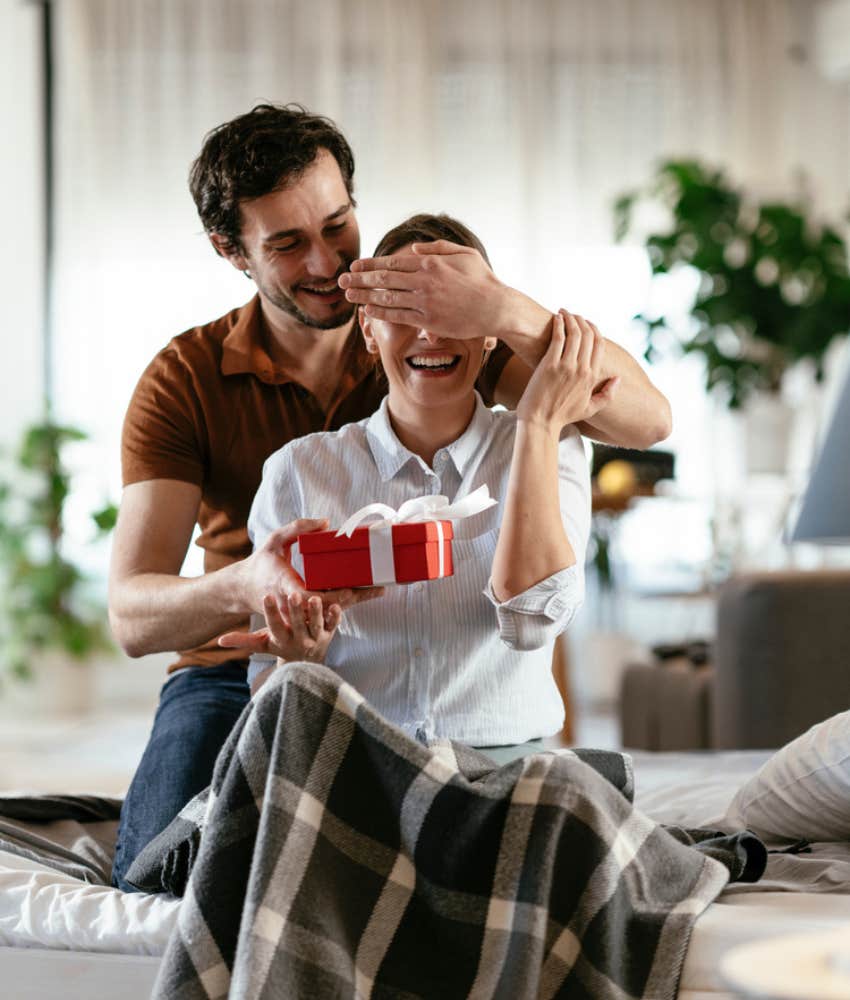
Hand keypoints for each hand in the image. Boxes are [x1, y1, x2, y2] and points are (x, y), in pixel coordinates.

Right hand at [219, 592, 341, 686]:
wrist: (306, 665)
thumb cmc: (281, 648)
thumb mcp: (263, 645)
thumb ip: (243, 641)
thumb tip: (219, 642)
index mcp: (281, 639)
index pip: (274, 625)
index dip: (271, 612)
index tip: (266, 596)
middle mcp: (299, 640)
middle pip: (297, 624)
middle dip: (295, 610)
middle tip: (292, 595)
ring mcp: (316, 638)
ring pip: (317, 625)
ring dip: (316, 612)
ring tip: (314, 598)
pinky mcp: (330, 634)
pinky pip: (334, 625)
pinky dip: (336, 616)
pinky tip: (336, 604)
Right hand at [238, 517, 383, 623]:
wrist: (245, 589)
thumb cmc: (262, 562)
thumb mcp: (274, 540)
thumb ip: (296, 528)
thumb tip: (325, 522)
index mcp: (284, 584)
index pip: (307, 597)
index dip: (327, 597)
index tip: (346, 591)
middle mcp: (292, 602)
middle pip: (326, 607)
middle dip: (352, 599)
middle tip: (375, 588)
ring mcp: (298, 611)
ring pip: (329, 612)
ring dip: (353, 602)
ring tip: (377, 590)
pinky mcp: (303, 614)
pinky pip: (325, 612)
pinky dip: (344, 604)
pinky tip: (363, 595)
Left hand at [338, 240, 504, 337]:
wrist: (496, 308)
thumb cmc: (483, 280)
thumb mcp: (464, 254)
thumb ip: (437, 248)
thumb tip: (412, 248)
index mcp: (431, 263)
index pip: (393, 262)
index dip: (370, 264)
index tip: (355, 265)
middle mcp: (424, 281)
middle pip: (384, 278)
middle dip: (360, 279)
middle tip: (340, 280)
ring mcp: (425, 301)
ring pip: (387, 297)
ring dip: (364, 295)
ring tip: (347, 295)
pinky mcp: (428, 321)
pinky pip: (398, 316)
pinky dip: (381, 312)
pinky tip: (367, 310)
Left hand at [516, 310, 618, 431]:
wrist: (540, 422)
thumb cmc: (562, 416)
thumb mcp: (590, 409)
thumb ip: (607, 394)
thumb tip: (618, 379)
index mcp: (592, 377)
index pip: (599, 345)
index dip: (594, 330)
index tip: (586, 323)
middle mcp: (582, 370)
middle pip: (588, 335)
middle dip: (581, 320)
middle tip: (573, 315)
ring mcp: (566, 366)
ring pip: (574, 333)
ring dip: (571, 318)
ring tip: (563, 312)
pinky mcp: (550, 365)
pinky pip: (558, 338)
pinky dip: (559, 324)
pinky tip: (556, 318)